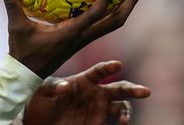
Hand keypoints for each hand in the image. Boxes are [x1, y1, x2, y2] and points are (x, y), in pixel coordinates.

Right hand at [0, 0, 144, 77]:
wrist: (26, 74)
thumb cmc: (22, 50)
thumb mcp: (17, 26)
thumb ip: (11, 3)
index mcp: (71, 33)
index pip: (95, 15)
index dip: (108, 0)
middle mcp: (83, 37)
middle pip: (116, 21)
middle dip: (131, 3)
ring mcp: (84, 39)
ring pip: (113, 24)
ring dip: (126, 7)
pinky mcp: (81, 39)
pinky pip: (103, 25)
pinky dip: (112, 11)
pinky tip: (113, 0)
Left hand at [22, 61, 149, 124]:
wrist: (39, 121)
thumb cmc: (40, 101)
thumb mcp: (42, 92)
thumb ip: (53, 86)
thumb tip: (64, 86)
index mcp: (83, 80)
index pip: (99, 71)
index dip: (108, 67)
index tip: (117, 64)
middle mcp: (95, 92)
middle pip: (119, 88)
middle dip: (133, 89)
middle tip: (145, 92)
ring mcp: (98, 108)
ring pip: (121, 106)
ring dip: (127, 111)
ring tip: (124, 120)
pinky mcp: (97, 123)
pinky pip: (114, 122)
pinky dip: (120, 122)